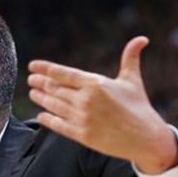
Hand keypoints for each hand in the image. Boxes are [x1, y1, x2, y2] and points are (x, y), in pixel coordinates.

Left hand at [27, 37, 177, 173]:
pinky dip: (48, 119)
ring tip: (33, 93)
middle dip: (40, 83)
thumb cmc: (139, 107)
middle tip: (31, 80)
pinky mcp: (82, 135)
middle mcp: (86, 100)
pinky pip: (58, 125)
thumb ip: (130, 58)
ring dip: (41, 99)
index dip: (45, 69)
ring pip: (54, 106)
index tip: (33, 66)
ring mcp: (82, 118)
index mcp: (96, 84)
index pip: (63, 74)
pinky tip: (41, 115)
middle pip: (55, 89)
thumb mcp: (132, 80)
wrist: (146, 138)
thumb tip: (142, 39)